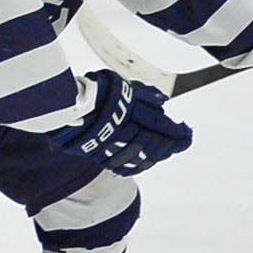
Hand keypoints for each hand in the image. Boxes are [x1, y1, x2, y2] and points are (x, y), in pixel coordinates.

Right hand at [50, 69, 191, 175]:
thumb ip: (144, 94)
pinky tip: (146, 160)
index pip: (161, 126)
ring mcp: (112, 146)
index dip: (178, 132)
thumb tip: (163, 101)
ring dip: (158, 154)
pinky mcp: (101, 157)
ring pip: (142, 158)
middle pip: (154, 144)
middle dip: (171, 144)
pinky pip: (125, 167)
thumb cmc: (95, 91)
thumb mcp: (123, 85)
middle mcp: (124, 131)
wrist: (64, 107)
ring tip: (167, 149)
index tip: (188, 134)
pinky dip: (140, 165)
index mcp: (132, 112)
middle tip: (182, 140)